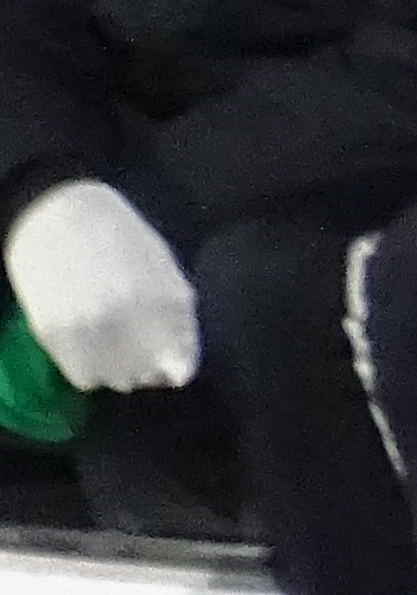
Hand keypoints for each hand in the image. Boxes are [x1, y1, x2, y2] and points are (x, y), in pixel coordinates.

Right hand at [2, 179, 196, 392]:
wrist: (57, 213)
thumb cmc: (119, 237)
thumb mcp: (164, 269)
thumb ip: (178, 317)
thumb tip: (181, 367)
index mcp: (166, 300)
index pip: (182, 364)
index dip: (176, 367)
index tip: (168, 360)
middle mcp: (132, 318)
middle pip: (148, 376)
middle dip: (147, 368)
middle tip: (134, 347)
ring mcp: (91, 327)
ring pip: (115, 381)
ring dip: (117, 371)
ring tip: (109, 344)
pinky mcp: (55, 333)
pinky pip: (83, 377)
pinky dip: (90, 370)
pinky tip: (88, 347)